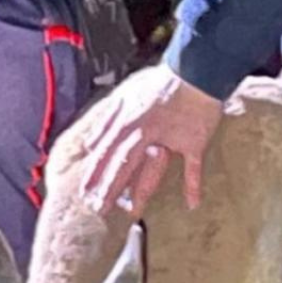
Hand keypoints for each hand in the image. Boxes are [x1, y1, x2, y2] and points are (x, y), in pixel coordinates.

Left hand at [81, 64, 223, 217]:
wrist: (196, 70)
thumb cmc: (160, 84)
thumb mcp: (125, 96)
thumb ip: (106, 121)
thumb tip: (89, 144)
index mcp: (128, 121)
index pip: (106, 153)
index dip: (95, 174)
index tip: (85, 193)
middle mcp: (146, 132)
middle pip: (124, 165)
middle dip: (110, 188)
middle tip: (100, 209)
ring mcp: (171, 139)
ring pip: (152, 170)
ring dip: (142, 192)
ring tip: (133, 212)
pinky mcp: (194, 142)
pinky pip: (193, 166)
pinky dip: (193, 185)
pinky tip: (192, 204)